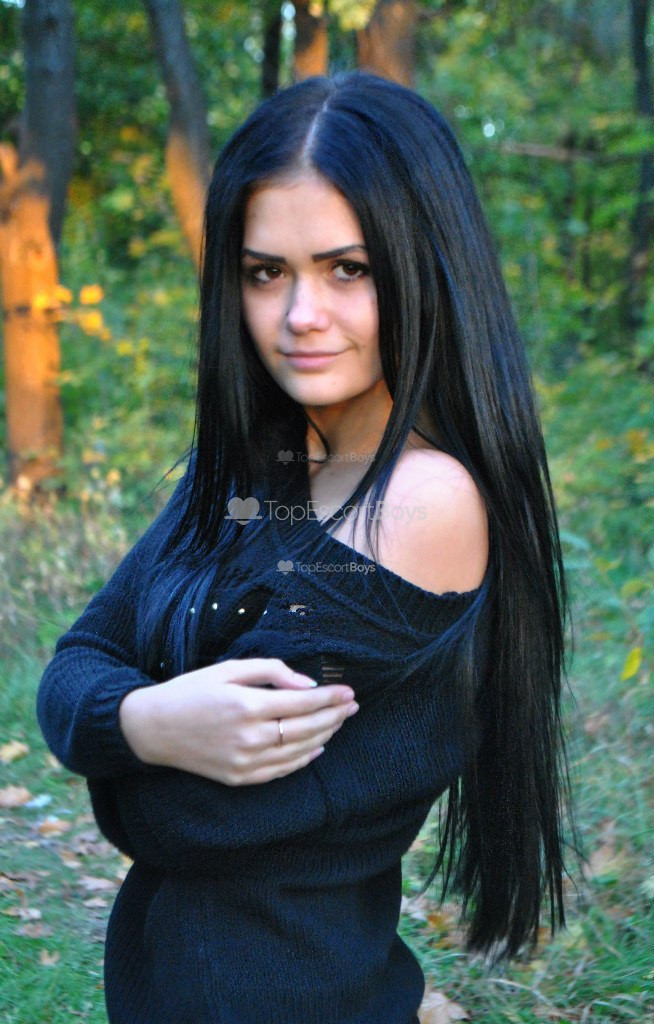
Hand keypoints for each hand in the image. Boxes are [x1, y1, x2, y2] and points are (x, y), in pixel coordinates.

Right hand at [119, 658, 358, 785]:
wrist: (153, 728)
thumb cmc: (191, 690)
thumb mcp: (228, 668)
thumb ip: (271, 671)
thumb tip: (307, 683)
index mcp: (247, 705)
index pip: (303, 703)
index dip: (330, 698)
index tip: (349, 691)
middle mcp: (249, 737)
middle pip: (306, 728)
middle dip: (335, 716)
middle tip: (353, 706)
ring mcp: (244, 762)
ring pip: (298, 751)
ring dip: (325, 736)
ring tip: (340, 721)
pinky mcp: (239, 778)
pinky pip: (281, 771)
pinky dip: (304, 759)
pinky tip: (318, 747)